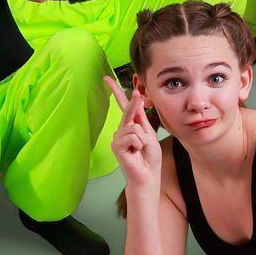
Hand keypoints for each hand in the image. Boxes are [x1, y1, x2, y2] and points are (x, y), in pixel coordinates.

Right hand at [105, 76, 162, 195]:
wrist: (147, 176)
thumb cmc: (149, 157)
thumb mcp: (149, 134)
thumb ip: (141, 118)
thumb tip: (137, 99)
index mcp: (131, 125)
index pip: (123, 105)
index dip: (116, 91)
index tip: (106, 79)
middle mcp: (122, 129)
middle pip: (129, 110)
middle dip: (135, 105)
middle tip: (141, 114)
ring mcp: (118, 137)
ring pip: (134, 126)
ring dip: (143, 138)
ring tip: (140, 149)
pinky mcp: (116, 145)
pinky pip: (132, 136)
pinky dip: (138, 144)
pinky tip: (135, 152)